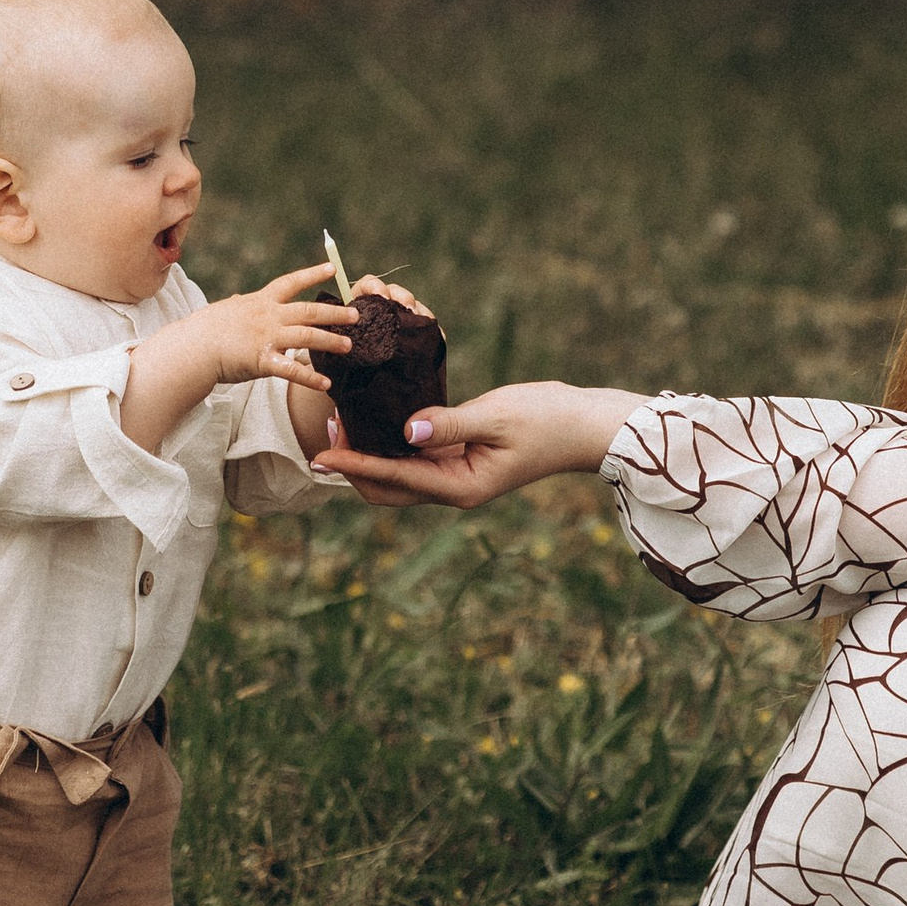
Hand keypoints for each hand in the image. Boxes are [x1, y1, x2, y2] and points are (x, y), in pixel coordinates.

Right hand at [196, 260, 353, 388]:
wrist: (194, 346)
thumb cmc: (208, 328)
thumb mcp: (230, 309)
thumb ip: (243, 305)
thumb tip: (241, 298)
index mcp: (262, 302)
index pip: (292, 283)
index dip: (313, 274)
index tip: (333, 269)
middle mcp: (269, 316)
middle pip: (309, 311)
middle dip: (335, 313)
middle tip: (357, 316)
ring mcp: (267, 338)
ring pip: (307, 337)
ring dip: (331, 341)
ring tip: (349, 346)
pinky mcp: (262, 361)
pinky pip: (291, 370)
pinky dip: (310, 377)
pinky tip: (326, 384)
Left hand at [317, 380, 642, 509]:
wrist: (585, 425)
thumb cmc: (547, 419)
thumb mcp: (498, 416)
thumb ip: (450, 424)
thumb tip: (407, 429)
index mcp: (462, 487)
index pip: (395, 477)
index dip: (354, 464)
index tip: (321, 452)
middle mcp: (455, 489)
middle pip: (389, 488)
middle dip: (353, 466)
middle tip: (325, 432)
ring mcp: (459, 477)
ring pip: (399, 476)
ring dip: (369, 457)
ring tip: (342, 425)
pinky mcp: (463, 460)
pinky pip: (417, 459)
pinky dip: (392, 445)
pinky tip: (379, 421)